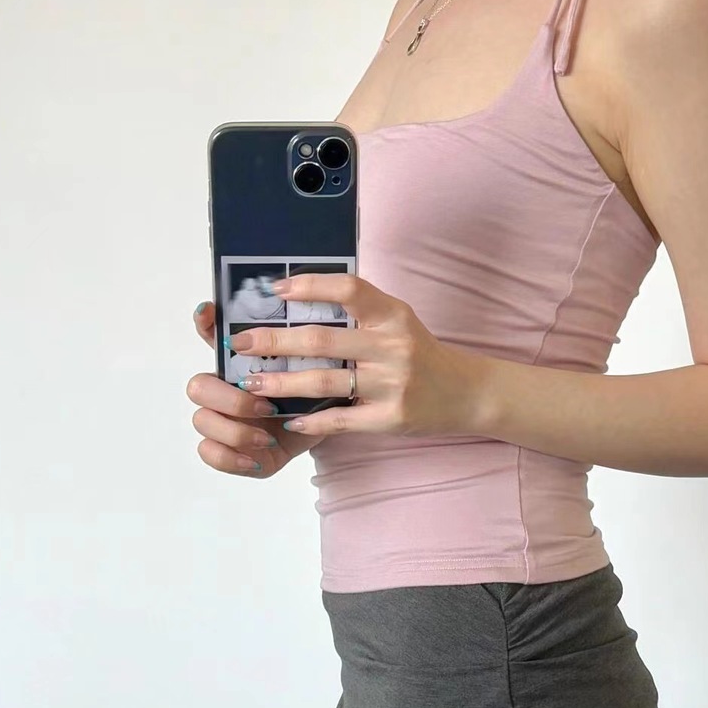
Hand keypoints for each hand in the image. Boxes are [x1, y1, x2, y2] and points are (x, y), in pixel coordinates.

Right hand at [186, 300, 309, 478]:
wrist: (319, 434)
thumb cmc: (313, 396)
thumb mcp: (315, 369)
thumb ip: (305, 350)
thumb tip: (308, 326)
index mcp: (238, 363)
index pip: (210, 334)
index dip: (203, 322)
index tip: (208, 311)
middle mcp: (222, 388)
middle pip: (197, 385)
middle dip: (230, 398)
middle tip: (265, 406)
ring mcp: (220, 420)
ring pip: (201, 419)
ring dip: (236, 430)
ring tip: (266, 438)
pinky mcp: (225, 450)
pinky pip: (209, 452)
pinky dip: (231, 456)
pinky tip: (255, 458)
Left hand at [226, 273, 485, 440]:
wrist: (465, 393)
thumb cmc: (421, 353)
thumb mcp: (397, 321)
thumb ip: (360, 311)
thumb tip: (300, 298)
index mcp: (392, 314)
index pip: (347, 289)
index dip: (309, 286)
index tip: (275, 291)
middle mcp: (392, 346)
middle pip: (321, 340)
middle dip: (275, 341)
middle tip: (242, 343)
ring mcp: (391, 384)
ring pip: (324, 381)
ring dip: (282, 383)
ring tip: (252, 382)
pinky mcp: (390, 418)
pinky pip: (341, 419)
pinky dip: (312, 420)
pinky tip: (289, 419)